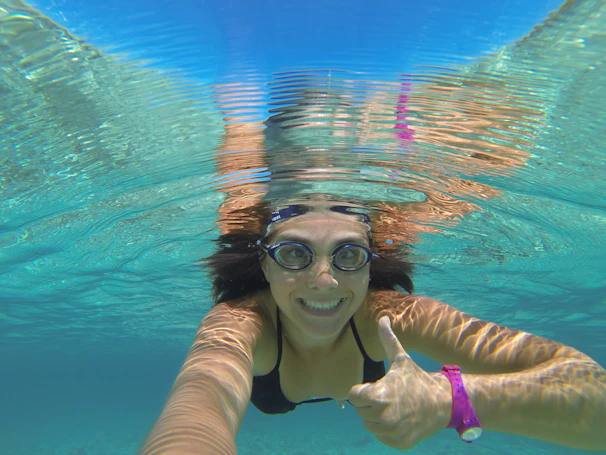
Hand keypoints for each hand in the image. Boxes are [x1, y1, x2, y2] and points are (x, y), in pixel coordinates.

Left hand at [348, 316, 451, 449]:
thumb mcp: (401, 359)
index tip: (378, 387)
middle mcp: (381, 417)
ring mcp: (390, 432)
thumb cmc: (417, 379)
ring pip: (370, 425)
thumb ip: (387, 340)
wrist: (442, 403)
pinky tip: (401, 419)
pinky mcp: (397, 443)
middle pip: (361, 411)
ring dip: (378, 417)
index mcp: (377, 396)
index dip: (364, 390)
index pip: (353, 396)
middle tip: (390, 396)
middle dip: (372, 403)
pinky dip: (388, 430)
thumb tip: (382, 318)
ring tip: (396, 407)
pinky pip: (382, 436)